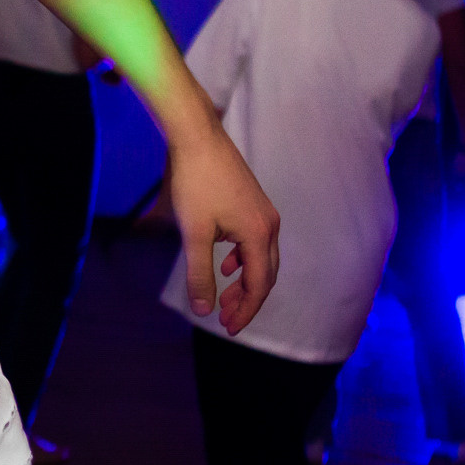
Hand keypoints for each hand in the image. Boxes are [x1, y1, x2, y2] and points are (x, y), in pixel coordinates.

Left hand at [168, 128, 279, 333]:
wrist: (197, 137)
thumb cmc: (195, 183)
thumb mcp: (194, 234)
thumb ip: (200, 275)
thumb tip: (204, 310)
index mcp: (259, 235)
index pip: (259, 285)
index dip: (246, 310)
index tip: (228, 327)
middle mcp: (269, 224)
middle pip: (265, 273)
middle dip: (248, 299)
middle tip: (226, 318)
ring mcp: (263, 212)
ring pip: (260, 257)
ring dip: (244, 280)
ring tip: (225, 297)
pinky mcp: (253, 202)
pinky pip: (254, 240)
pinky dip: (242, 259)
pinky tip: (225, 264)